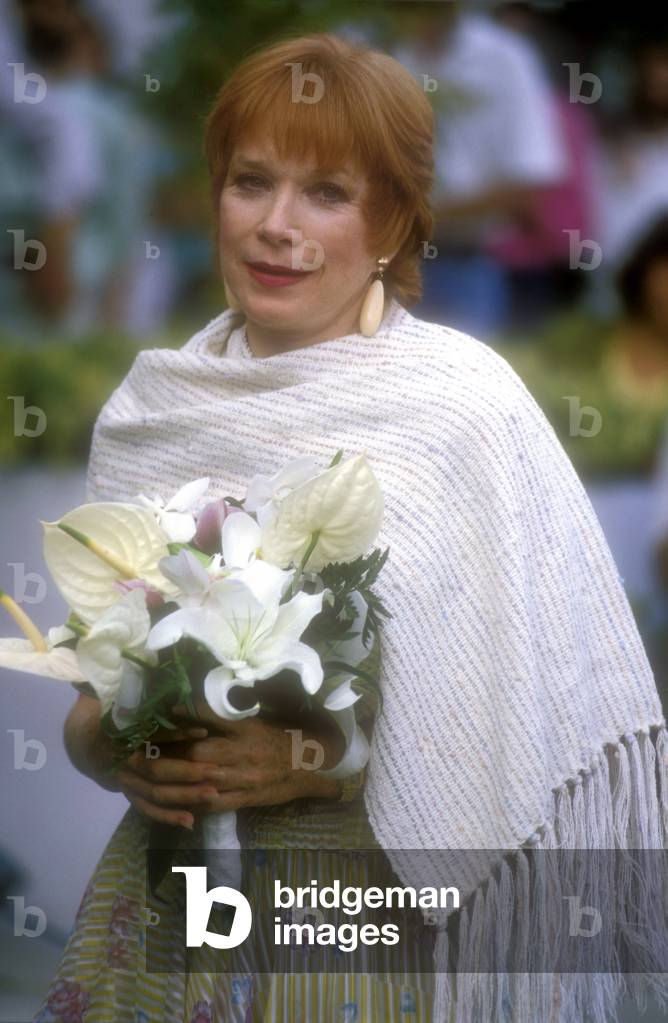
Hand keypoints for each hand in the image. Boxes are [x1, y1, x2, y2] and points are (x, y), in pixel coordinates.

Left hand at [117, 712, 342, 822]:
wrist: (311, 764)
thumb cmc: (279, 736)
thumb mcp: (253, 719)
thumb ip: (220, 713)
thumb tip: (183, 703)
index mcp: (243, 728)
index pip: (205, 719)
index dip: (178, 717)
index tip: (153, 715)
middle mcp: (240, 753)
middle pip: (195, 752)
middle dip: (165, 752)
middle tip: (137, 749)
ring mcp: (242, 779)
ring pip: (200, 780)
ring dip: (171, 779)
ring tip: (146, 775)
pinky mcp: (244, 800)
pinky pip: (212, 804)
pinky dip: (190, 804)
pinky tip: (170, 802)